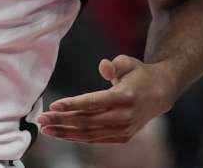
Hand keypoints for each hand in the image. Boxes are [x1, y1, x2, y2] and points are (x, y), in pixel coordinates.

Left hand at [38, 55, 175, 143]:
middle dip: (62, 121)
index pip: (94, 102)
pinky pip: (95, 139)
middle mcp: (124, 116)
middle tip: (42, 119)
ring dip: (65, 132)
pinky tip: (62, 134)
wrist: (161, 93)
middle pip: (87, 120)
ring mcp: (123, 129)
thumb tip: (102, 66)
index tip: (53, 105)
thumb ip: (115, 64)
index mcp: (125, 97)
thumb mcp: (130, 63)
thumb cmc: (140, 74)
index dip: (72, 104)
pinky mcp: (122, 137)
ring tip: (46, 129)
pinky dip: (77, 138)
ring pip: (89, 133)